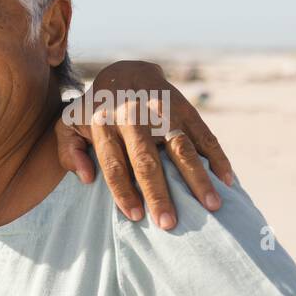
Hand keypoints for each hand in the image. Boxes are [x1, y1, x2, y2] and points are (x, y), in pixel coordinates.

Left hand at [54, 60, 232, 229]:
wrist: (125, 71)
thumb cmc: (94, 111)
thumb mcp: (69, 125)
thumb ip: (68, 151)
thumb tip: (86, 178)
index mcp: (105, 124)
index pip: (113, 164)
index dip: (124, 191)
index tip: (135, 216)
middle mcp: (135, 118)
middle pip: (148, 161)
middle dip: (159, 194)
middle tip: (169, 224)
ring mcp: (164, 112)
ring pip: (182, 149)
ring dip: (197, 179)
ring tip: (211, 207)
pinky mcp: (186, 109)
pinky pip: (205, 135)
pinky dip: (218, 158)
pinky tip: (226, 181)